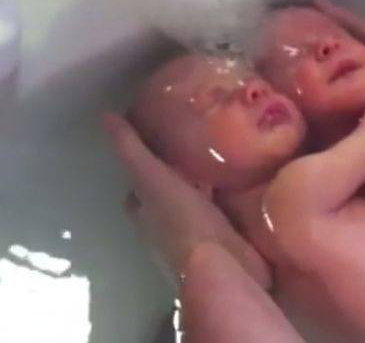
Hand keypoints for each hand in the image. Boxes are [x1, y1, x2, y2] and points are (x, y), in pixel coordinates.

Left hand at [102, 113, 230, 275]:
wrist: (222, 264)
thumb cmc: (183, 222)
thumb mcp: (152, 179)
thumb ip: (131, 150)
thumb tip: (105, 116)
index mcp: (144, 212)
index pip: (138, 182)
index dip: (144, 161)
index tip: (161, 136)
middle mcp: (166, 225)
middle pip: (168, 192)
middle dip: (179, 171)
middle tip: (198, 140)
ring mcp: (196, 234)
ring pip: (196, 201)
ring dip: (205, 183)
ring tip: (223, 151)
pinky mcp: (224, 239)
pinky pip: (223, 211)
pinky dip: (228, 196)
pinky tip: (243, 179)